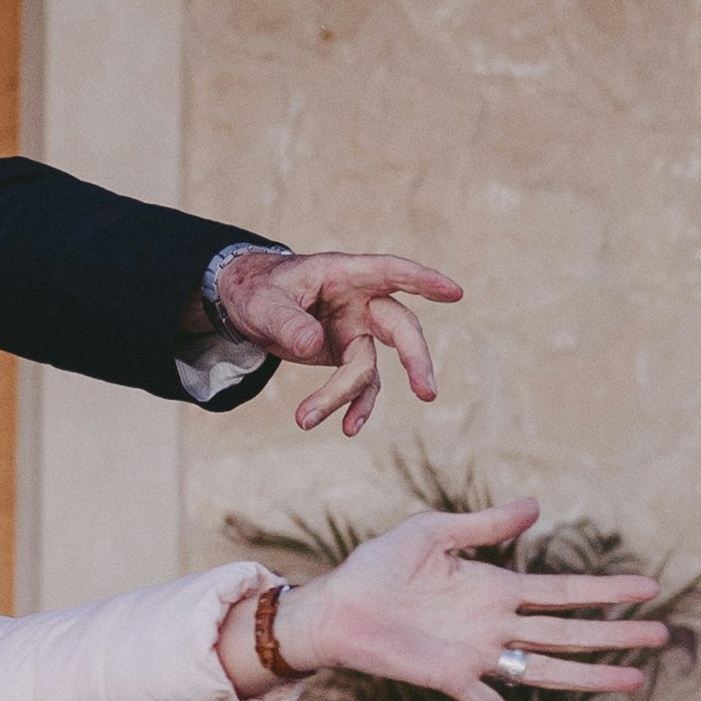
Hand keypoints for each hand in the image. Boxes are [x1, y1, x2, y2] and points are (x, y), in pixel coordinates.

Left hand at [207, 248, 463, 437]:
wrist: (246, 306)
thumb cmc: (258, 291)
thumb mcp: (263, 303)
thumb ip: (287, 322)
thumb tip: (314, 346)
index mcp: (345, 275)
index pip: (391, 273)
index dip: (423, 281)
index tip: (455, 292)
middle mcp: (359, 302)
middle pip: (399, 326)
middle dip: (414, 358)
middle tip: (426, 391)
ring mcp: (356, 330)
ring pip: (369, 366)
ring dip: (344, 396)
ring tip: (303, 419)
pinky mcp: (347, 354)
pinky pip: (362, 383)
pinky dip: (354, 406)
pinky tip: (346, 427)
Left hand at [269, 505, 669, 700]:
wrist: (336, 607)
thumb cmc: (378, 565)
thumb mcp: (433, 532)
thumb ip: (485, 524)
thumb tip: (538, 506)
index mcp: (496, 588)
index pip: (564, 591)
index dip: (607, 590)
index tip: (649, 588)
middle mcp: (496, 625)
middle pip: (569, 632)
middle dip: (616, 634)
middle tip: (662, 636)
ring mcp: (478, 656)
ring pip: (547, 670)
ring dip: (590, 676)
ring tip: (635, 682)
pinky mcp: (451, 680)